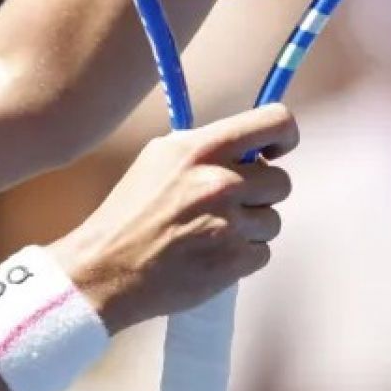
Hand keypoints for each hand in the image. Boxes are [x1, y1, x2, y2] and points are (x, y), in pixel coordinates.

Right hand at [51, 105, 298, 330]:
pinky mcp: (234, 260)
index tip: (278, 151)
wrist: (105, 268)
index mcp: (201, 149)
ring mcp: (229, 223)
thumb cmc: (129, 214)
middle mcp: (220, 182)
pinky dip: (242, 257)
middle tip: (229, 205)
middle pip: (281, 181)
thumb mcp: (158, 159)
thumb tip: (249, 144)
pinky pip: (263, 253)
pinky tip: (210, 255)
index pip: (274, 122)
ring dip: (250, 228)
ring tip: (211, 233)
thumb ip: (205, 147)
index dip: (285, 136)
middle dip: (261, 194)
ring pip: (273, 220)